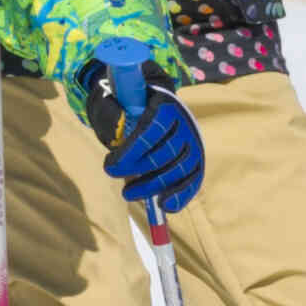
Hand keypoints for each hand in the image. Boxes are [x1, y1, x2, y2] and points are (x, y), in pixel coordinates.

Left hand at [73, 54, 205, 217]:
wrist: (153, 107)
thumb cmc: (132, 106)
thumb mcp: (121, 99)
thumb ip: (115, 106)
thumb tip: (118, 114)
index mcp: (166, 104)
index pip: (152, 129)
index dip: (131, 151)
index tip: (109, 166)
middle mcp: (185, 122)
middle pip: (165, 152)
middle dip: (138, 170)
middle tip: (115, 178)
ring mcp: (193, 142)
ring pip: (179, 168)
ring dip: (153, 186)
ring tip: (129, 194)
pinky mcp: (196, 160)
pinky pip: (193, 179)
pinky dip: (181, 195)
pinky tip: (166, 207)